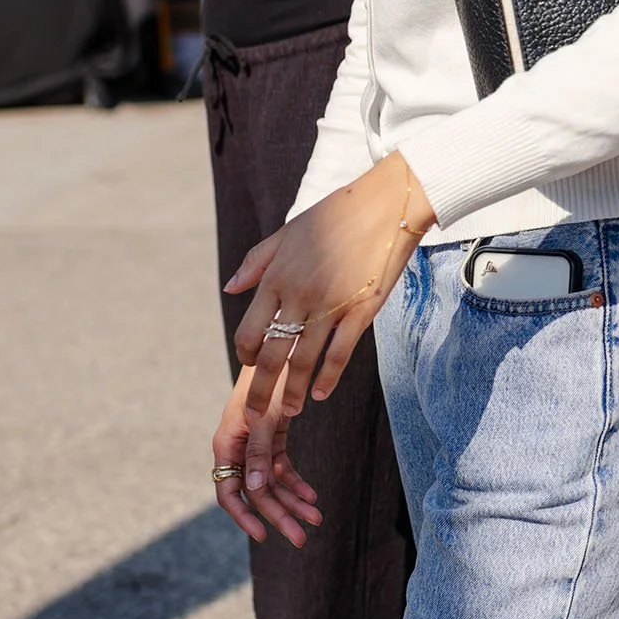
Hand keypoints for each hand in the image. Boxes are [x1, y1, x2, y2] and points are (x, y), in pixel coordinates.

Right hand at [212, 365, 322, 546]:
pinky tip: (312, 497)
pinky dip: (297, 482)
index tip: (264, 536)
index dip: (245, 517)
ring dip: (293, 502)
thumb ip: (259, 453)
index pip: (229, 491)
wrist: (284, 344)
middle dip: (279, 517)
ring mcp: (255, 443)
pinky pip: (282, 468)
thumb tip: (257, 491)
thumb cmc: (270, 376)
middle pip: (257, 493)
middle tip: (302, 539)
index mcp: (227, 444)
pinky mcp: (272, 437)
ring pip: (272, 483)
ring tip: (317, 519)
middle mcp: (238, 448)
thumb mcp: (264, 415)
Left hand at [223, 152, 433, 497]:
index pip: (250, 330)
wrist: (387, 204)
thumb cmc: (336, 212)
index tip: (250, 367)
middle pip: (272, 355)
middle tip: (256, 414)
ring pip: (304, 361)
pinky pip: (339, 354)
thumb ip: (256, 262)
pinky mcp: (361, 310)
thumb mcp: (287, 232)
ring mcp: (330, 305)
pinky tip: (322, 394)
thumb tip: (230, 288)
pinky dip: (328, 378)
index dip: (247, 355)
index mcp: (277, 277)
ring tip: (290, 411)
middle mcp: (299, 294)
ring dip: (293, 392)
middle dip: (261, 390)